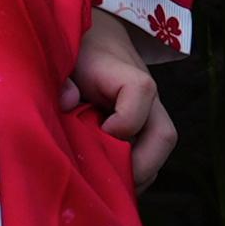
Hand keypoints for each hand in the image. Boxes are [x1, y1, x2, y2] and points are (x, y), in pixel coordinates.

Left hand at [69, 9, 174, 191]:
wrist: (99, 38)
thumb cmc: (79, 51)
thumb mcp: (64, 58)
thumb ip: (61, 78)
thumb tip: (67, 102)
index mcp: (124, 74)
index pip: (140, 91)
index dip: (124, 119)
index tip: (100, 133)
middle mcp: (146, 96)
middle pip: (163, 135)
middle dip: (139, 167)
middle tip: (107, 183)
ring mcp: (150, 113)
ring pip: (159, 149)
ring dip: (138, 174)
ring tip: (107, 187)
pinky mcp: (145, 126)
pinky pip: (150, 153)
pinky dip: (135, 172)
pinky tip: (110, 179)